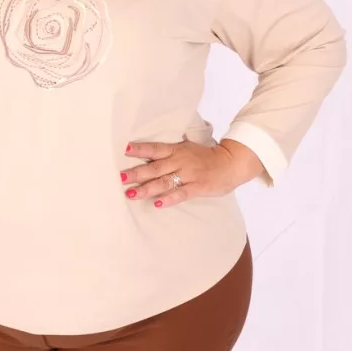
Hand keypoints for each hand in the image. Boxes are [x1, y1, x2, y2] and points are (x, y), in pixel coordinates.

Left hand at [121, 136, 265, 207]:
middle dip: (136, 173)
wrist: (231, 163)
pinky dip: (169, 198)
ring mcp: (189, 174)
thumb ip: (170, 149)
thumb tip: (149, 148)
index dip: (140, 149)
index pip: (154, 148)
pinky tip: (157, 204)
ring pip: (164, 182)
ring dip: (147, 188)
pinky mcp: (197, 187)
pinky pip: (181, 193)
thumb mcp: (188, 147)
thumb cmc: (206, 156)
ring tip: (131, 194)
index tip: (124, 150)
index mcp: (177, 149)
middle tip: (120, 178)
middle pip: (155, 167)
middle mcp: (180, 161)